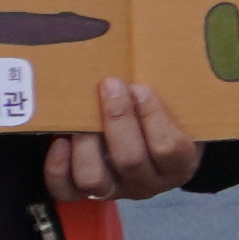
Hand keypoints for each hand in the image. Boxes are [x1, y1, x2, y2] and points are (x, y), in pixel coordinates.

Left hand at [44, 79, 200, 204]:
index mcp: (178, 165)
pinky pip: (66, 190)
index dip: (153, 117)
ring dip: (85, 143)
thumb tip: (159, 45)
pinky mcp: (85, 194)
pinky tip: (60, 141)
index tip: (140, 88)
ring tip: (81, 116)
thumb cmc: (167, 117)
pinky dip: (58, 167)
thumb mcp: (180, 108)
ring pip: (95, 179)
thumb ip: (172, 92)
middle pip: (130, 160)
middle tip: (109, 86)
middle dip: (117, 119)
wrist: (152, 146)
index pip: (169, 148)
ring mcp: (115, 190)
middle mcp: (148, 184)